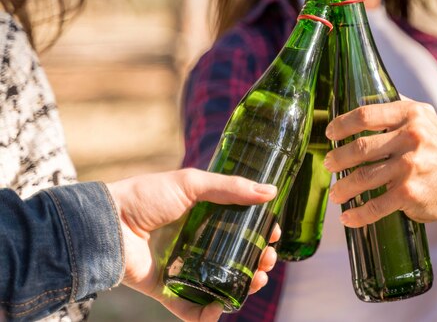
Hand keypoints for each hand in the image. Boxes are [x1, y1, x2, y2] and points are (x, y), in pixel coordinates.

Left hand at [106, 168, 279, 321]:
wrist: (106, 222)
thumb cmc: (146, 197)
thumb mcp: (191, 183)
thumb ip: (230, 187)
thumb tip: (271, 192)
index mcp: (204, 216)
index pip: (241, 227)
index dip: (260, 232)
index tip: (273, 235)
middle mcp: (197, 243)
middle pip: (237, 257)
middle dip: (258, 261)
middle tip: (267, 260)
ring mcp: (184, 267)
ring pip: (222, 283)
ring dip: (244, 286)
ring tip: (256, 281)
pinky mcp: (168, 289)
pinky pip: (192, 309)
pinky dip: (208, 314)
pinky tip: (222, 307)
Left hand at [324, 100, 436, 226]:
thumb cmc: (436, 146)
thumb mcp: (424, 116)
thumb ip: (396, 108)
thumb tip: (363, 100)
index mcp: (410, 115)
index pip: (366, 115)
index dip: (342, 125)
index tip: (330, 134)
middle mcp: (410, 138)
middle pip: (360, 148)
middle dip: (338, 159)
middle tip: (329, 164)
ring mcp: (410, 167)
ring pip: (364, 178)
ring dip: (343, 188)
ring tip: (335, 193)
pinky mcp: (410, 193)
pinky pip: (376, 205)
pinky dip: (358, 214)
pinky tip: (347, 217)